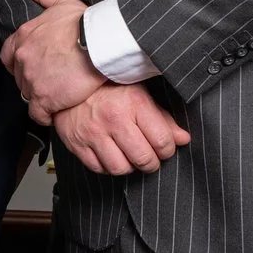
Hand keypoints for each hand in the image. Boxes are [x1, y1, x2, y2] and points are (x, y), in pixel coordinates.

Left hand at [2, 0, 105, 119]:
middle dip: (32, 81)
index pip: (8, 55)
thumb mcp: (62, 2)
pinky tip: (56, 112)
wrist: (100, 43)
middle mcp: (22, 58)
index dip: (18, 63)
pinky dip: (45, 115)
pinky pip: (37, 114)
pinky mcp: (43, 99)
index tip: (33, 66)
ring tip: (58, 96)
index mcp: (24, 37)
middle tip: (52, 82)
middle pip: (19, 77)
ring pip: (28, 96)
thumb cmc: (85, 22)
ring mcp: (31, 80)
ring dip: (40, 97)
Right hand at [51, 84, 188, 176]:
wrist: (70, 83)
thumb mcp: (140, 94)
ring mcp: (93, 133)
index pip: (162, 141)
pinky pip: (99, 169)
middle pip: (143, 158)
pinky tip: (111, 155)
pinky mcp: (77, 144)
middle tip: (150, 157)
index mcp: (134, 103)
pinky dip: (108, 167)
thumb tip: (183, 139)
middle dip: (151, 163)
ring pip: (121, 168)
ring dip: (129, 167)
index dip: (168, 150)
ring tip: (130, 157)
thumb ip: (162, 118)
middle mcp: (114, 118)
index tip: (165, 148)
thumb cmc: (109, 88)